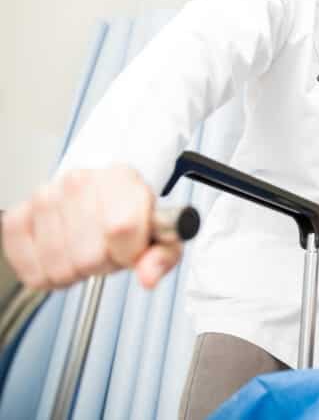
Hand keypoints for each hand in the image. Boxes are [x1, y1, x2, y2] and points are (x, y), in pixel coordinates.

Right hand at [1, 166, 181, 289]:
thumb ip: (162, 257)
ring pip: (56, 265)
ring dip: (73, 269)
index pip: (120, 228)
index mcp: (121, 179)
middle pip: (87, 255)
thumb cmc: (130, 215)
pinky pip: (24, 262)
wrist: (98, 195)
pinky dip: (42, 271)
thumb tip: (148, 277)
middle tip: (105, 250)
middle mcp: (80, 181)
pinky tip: (59, 256)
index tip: (128, 249)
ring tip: (83, 250)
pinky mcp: (19, 214)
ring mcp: (45, 196)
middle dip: (101, 264)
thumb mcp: (160, 235)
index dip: (126, 253)